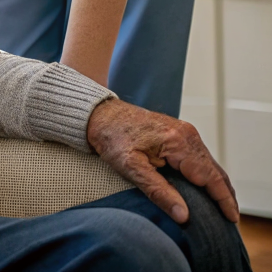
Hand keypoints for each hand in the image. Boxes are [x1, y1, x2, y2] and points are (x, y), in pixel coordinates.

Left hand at [86, 97, 238, 223]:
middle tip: (230, 218)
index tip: (231, 218)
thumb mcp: (130, 167)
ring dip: (217, 184)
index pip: (210, 176)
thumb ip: (158, 191)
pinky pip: (199, 156)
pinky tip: (207, 187)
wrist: (100, 114)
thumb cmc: (112, 137)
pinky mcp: (178, 132)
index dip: (223, 199)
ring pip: (209, 163)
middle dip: (224, 194)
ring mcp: (183, 131)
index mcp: (177, 141)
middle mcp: (186, 133)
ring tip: (223, 208)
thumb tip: (183, 215)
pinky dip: (207, 173)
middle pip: (214, 170)